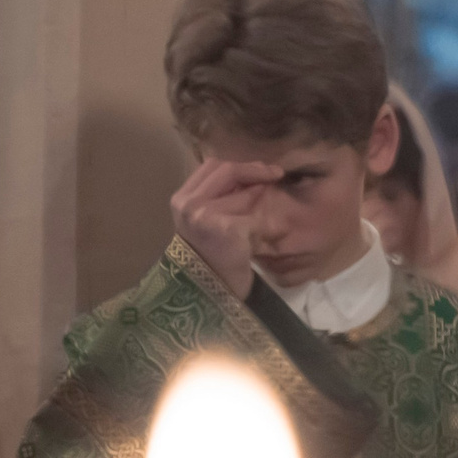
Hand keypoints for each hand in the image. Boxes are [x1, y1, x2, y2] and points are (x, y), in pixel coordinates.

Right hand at [170, 159, 281, 298]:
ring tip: (267, 221)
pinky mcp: (225, 228)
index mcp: (181, 199)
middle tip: (276, 175)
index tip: (262, 170)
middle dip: (257, 171)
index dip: (240, 165)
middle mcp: (188, 204)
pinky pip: (256, 219)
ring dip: (263, 205)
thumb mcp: (206, 222)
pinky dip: (268, 228)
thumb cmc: (210, 258)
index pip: (212, 166)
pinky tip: (269, 239)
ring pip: (246, 194)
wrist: (206, 293)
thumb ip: (220, 197)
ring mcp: (204, 215)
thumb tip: (253, 173)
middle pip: (228, 170)